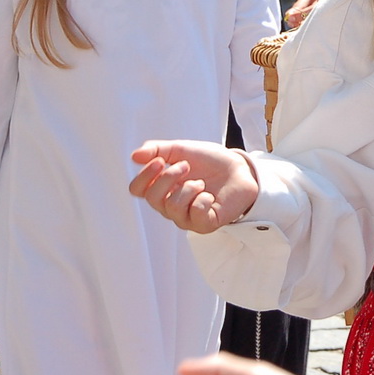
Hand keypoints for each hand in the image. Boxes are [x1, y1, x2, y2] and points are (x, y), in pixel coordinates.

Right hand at [128, 141, 259, 234]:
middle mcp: (170, 206)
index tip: (160, 161)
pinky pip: (195, 214)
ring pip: (172, 207)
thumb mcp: (181, 150)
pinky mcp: (204, 224)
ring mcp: (186, 217)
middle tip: (187, 166)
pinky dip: (203, 199)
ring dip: (189, 188)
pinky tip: (210, 195)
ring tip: (201, 183)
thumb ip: (157, 150)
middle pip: (152, 198)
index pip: (137, 189)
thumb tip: (134, 156)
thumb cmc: (209, 162)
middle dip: (169, 177)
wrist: (239, 168)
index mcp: (161, 188)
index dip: (145, 175)